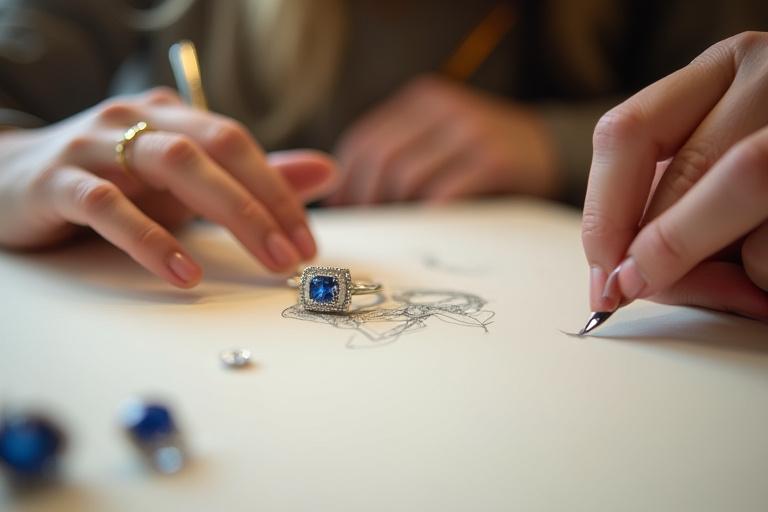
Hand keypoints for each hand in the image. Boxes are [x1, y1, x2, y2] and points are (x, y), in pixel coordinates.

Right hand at [0, 88, 336, 287]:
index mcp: (172, 118)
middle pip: (215, 149)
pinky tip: (184, 273)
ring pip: (172, 165)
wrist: (8, 180)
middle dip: (263, 204)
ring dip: (228, 214)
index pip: (239, 143)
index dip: (280, 190)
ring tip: (263, 261)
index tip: (308, 241)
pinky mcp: (57, 183)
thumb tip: (326, 172)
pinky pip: (109, 207)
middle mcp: (136, 120)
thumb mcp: (183, 185)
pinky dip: (151, 240)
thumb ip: (251, 180)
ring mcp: (95, 147)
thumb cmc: (108, 183)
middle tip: (293, 255)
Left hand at [326, 75, 558, 204]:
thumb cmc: (480, 155)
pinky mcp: (494, 160)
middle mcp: (444, 108)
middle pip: (381, 159)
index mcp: (422, 99)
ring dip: (395, 210)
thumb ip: (401, 151)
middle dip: (367, 199)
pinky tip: (425, 227)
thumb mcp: (439, 136)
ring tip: (395, 229)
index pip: (364, 139)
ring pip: (407, 177)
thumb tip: (348, 198)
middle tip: (368, 226)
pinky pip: (443, 193)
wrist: (549, 150)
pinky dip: (426, 214)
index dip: (348, 180)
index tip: (345, 209)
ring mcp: (471, 131)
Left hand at [582, 31, 767, 320]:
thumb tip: (628, 281)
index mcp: (724, 68)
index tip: (601, 270)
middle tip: (638, 288)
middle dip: (657, 247)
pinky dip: (766, 273)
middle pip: (687, 171)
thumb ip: (668, 209)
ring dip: (724, 259)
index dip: (604, 213)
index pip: (627, 133)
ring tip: (740, 275)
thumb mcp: (716, 165)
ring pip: (745, 191)